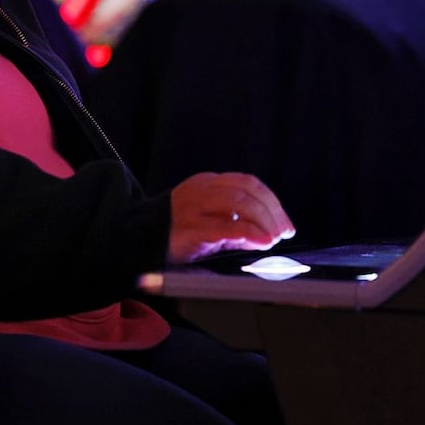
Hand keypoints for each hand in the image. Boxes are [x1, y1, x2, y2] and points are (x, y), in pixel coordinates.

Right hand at [167, 172, 295, 263]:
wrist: (138, 240)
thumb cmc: (177, 232)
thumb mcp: (211, 225)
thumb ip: (238, 228)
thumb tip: (268, 236)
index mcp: (209, 183)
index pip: (248, 183)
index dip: (272, 202)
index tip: (286, 225)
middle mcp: (202, 189)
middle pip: (247, 190)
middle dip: (272, 212)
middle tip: (284, 232)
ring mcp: (193, 206)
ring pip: (238, 202)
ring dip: (263, 220)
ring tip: (273, 238)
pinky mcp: (187, 227)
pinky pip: (223, 226)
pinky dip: (247, 232)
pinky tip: (260, 241)